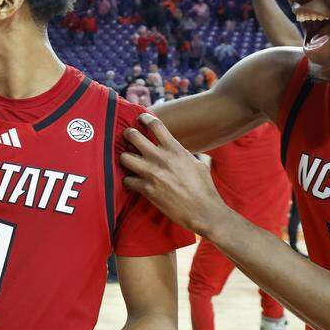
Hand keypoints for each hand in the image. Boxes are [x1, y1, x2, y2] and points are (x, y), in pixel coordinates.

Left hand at [119, 113, 228, 235]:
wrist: (203, 211)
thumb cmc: (204, 188)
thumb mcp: (198, 164)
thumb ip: (184, 155)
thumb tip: (181, 151)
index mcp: (175, 149)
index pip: (155, 125)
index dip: (144, 118)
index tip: (140, 118)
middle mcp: (161, 158)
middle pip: (134, 136)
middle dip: (128, 134)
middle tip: (128, 137)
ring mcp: (152, 173)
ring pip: (124, 157)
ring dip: (125, 158)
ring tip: (128, 161)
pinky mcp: (146, 189)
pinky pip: (127, 180)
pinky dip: (129, 180)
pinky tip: (133, 181)